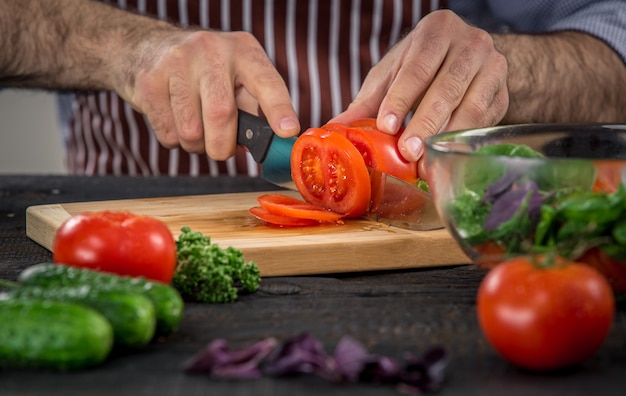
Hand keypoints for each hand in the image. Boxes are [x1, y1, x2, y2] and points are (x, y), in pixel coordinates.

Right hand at [119, 29, 299, 159]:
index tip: (288, 132)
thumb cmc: (205, 73)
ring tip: (197, 130)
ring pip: (191, 131)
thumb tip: (267, 147)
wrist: (147, 47)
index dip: (279, 109)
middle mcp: (212, 51)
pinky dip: (175, 141)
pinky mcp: (149, 80)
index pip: (267, 82)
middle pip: (221, 114)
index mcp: (244, 51)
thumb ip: (254, 110)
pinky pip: (168, 134)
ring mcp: (177, 62)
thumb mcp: (237, 78)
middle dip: (223, 146)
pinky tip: (175, 120)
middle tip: (222, 150)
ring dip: (197, 145)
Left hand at [330, 10, 508, 178]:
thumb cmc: (422, 65)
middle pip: (447, 88)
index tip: (386, 124)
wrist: (468, 59)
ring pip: (471, 107)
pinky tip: (445, 158)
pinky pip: (484, 122)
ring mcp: (493, 67)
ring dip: (446, 137)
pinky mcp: (503, 95)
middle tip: (407, 152)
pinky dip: (462, 142)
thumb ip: (367, 101)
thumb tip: (335, 129)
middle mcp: (471, 43)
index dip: (402, 97)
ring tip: (424, 161)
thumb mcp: (392, 74)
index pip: (418, 66)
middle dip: (425, 123)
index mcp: (437, 31)